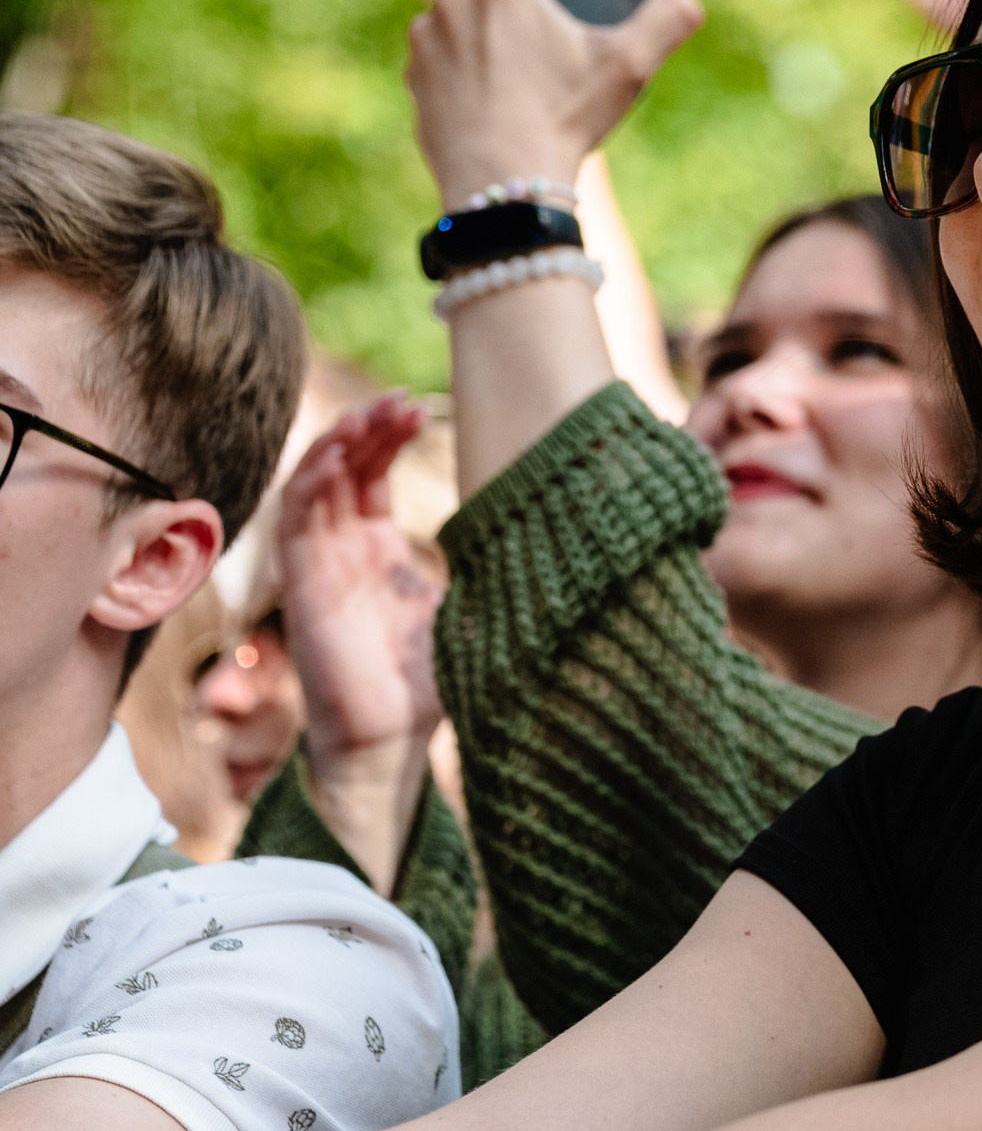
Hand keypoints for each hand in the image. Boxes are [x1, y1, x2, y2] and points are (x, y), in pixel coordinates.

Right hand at [276, 395, 444, 763]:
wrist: (391, 739)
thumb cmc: (423, 680)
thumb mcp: (457, 603)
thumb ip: (472, 561)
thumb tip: (532, 523)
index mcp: (378, 548)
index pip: (372, 473)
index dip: (388, 436)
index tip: (419, 405)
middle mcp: (343, 549)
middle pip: (342, 468)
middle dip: (366, 427)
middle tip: (398, 400)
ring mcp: (319, 566)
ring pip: (310, 486)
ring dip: (332, 445)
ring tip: (366, 415)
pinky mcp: (302, 589)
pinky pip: (291, 525)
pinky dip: (307, 487)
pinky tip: (333, 460)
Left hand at [404, 0, 701, 210]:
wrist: (502, 183)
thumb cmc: (564, 119)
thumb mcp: (628, 67)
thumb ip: (666, 21)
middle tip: (532, 4)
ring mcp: (429, 36)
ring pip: (453, 5)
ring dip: (477, 15)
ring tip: (512, 53)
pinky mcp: (414, 73)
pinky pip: (435, 47)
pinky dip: (457, 53)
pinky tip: (486, 83)